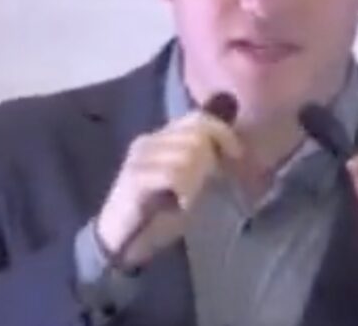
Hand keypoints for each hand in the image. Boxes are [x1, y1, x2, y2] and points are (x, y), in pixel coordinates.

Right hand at [94, 109, 242, 268]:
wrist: (120, 240)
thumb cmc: (157, 213)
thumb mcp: (187, 184)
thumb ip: (203, 163)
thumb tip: (230, 149)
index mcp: (161, 138)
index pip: (197, 118)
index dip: (222, 132)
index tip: (237, 154)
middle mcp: (149, 141)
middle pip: (197, 135)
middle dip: (212, 161)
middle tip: (208, 184)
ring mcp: (140, 157)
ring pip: (189, 154)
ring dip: (197, 181)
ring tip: (188, 199)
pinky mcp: (135, 177)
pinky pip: (174, 174)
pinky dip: (185, 190)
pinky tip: (180, 204)